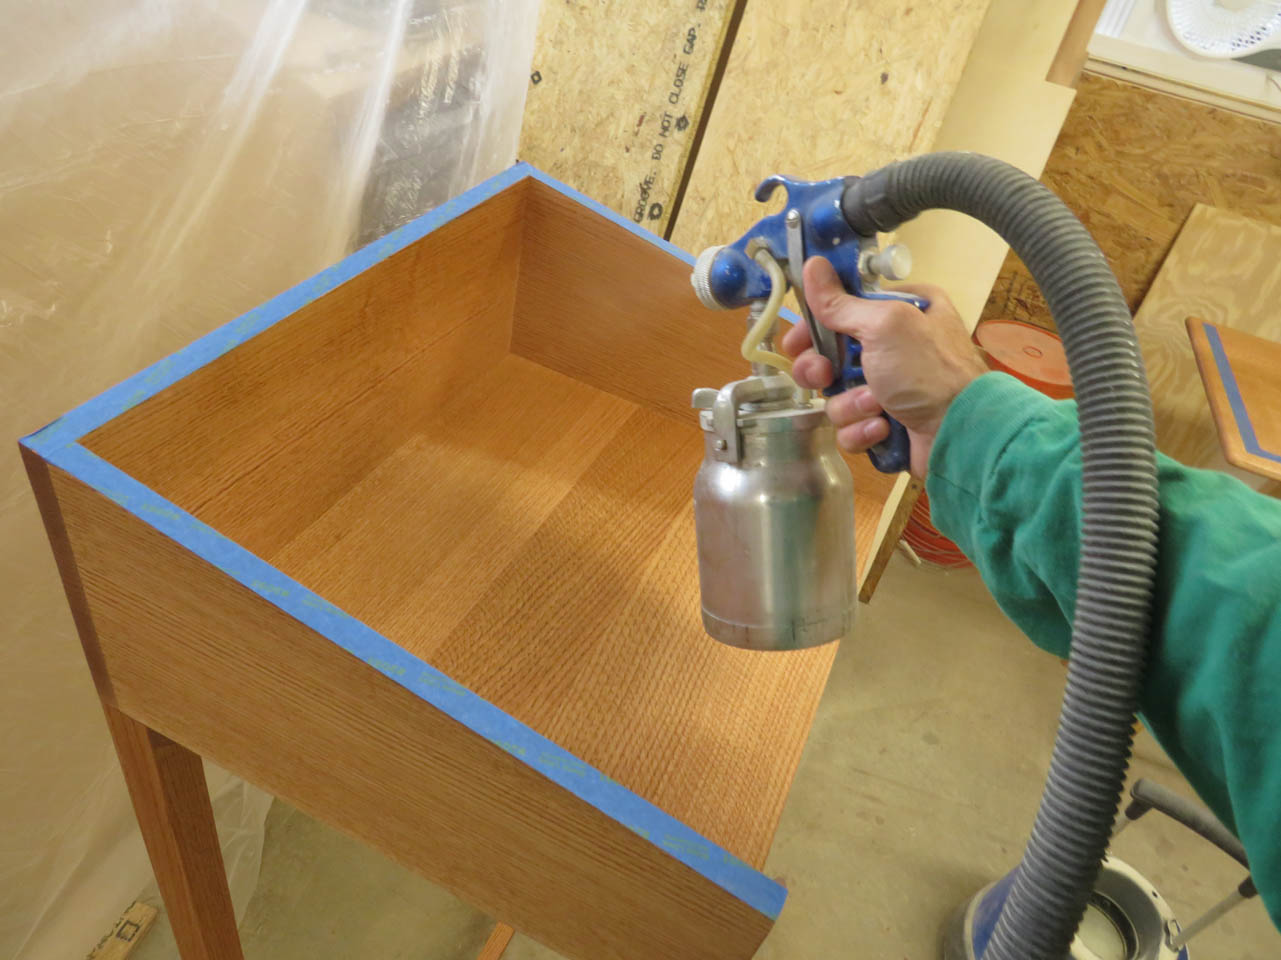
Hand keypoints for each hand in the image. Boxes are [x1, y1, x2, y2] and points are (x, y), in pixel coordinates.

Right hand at [781, 258, 987, 476]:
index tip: (795, 341)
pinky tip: (883, 427)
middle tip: (825, 375)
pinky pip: (850, 426)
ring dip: (851, 403)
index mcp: (900, 311)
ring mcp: (889, 388)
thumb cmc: (928, 371)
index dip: (814, 327)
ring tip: (876, 406)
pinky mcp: (884, 423)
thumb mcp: (885, 325)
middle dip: (824, 371)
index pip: (841, 311)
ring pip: (837, 395)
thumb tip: (812, 265)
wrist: (961, 433)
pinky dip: (862, 429)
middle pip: (830, 355)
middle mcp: (894, 347)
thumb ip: (841, 303)